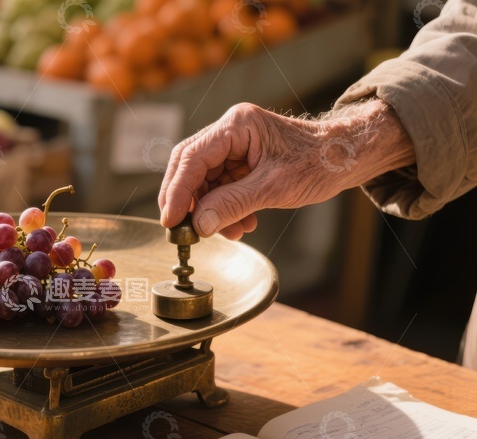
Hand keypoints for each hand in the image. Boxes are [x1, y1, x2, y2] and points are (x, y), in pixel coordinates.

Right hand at [158, 101, 414, 238]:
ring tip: (228, 232)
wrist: (348, 157)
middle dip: (187, 202)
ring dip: (210, 211)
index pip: (192, 158)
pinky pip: (220, 187)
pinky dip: (224, 209)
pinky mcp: (241, 161)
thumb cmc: (320, 163)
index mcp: (237, 125)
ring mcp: (234, 145)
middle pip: (190, 167)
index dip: (177, 192)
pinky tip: (241, 224)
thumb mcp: (275, 187)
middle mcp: (230, 130)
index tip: (171, 222)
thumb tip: (199, 226)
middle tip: (183, 232)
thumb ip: (233, 204)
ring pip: (203, 181)